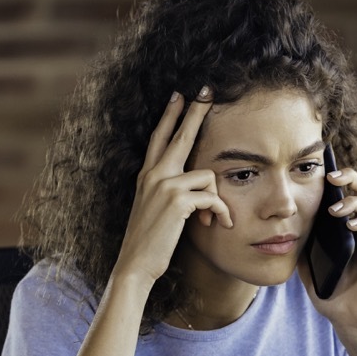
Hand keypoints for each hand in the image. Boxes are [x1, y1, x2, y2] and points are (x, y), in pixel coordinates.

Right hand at [115, 87, 232, 286]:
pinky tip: (219, 225)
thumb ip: (171, 193)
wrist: (136, 264)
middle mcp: (153, 175)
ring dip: (217, 201)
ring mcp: (164, 185)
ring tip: (215, 220)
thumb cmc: (150, 242)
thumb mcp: (157, 210)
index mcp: (147, 176)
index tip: (178, 95)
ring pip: (207, 176)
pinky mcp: (177, 200)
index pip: (159, 137)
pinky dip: (221, 212)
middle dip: (195, 112)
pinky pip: (212, 197)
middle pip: (180, 135)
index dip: (170, 115)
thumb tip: (199, 187)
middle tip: (206, 91)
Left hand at [299, 163, 356, 334]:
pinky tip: (351, 225)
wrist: (349, 320)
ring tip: (336, 211)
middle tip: (332, 178)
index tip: (319, 173)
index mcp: (344, 228)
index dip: (335, 181)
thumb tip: (286, 226)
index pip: (343, 195)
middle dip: (348, 178)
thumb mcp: (308, 266)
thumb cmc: (331, 294)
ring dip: (352, 202)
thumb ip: (302, 245)